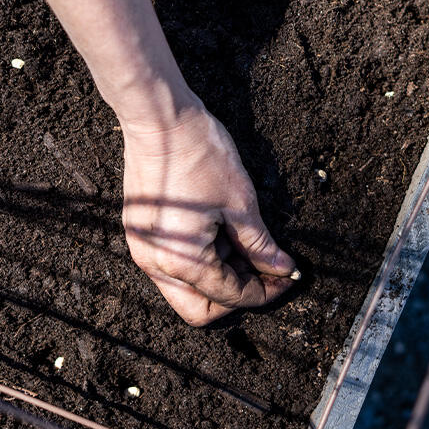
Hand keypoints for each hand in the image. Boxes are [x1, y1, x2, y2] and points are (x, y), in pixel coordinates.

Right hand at [121, 105, 297, 325]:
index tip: (287, 276)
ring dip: (219, 276)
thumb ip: (260, 245)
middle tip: (265, 271)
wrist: (158, 119)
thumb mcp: (240, 203)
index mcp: (182, 262)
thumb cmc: (198, 154)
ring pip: (186, 288)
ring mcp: (143, 249)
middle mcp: (155, 264)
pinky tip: (223, 232)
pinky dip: (201, 259)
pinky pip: (173, 264)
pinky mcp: (141, 233)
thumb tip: (282, 268)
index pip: (231, 296)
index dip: (265, 291)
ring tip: (245, 243)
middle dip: (236, 296)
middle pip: (200, 309)